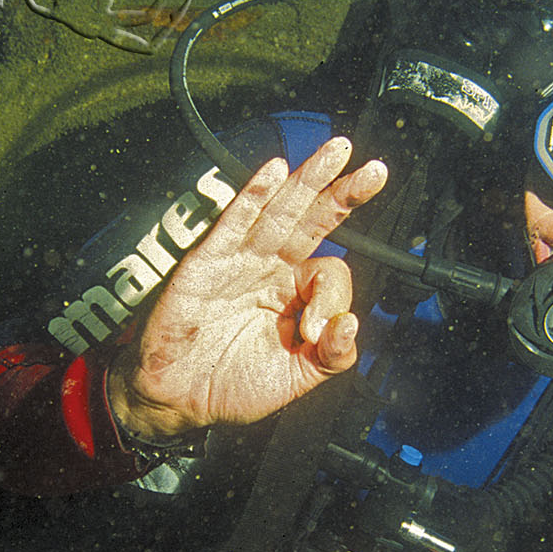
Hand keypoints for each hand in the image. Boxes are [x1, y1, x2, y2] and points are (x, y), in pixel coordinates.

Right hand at [108, 137, 386, 439]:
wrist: (179, 399)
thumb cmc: (234, 385)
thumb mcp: (298, 378)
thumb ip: (333, 356)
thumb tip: (351, 325)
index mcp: (292, 290)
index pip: (329, 270)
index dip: (330, 298)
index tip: (314, 333)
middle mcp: (269, 268)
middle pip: (311, 220)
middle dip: (341, 191)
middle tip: (373, 169)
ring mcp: (239, 261)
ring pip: (280, 212)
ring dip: (308, 180)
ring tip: (338, 152)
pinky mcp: (206, 264)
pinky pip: (233, 224)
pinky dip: (253, 197)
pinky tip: (274, 172)